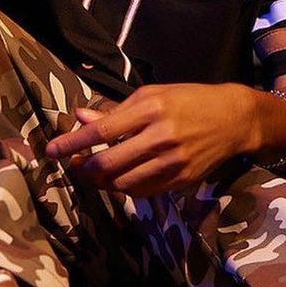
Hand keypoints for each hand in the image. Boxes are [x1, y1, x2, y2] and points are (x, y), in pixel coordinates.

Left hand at [45, 83, 254, 197]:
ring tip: (93, 173)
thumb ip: (115, 111)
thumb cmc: (189, 100)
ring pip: (122, 183)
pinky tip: (118, 179)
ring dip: (100, 182)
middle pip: (108, 163)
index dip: (72, 143)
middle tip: (74, 165)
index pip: (101, 131)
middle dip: (83, 168)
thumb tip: (80, 118)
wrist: (234, 119)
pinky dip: (123, 188)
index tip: (52, 150)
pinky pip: (141, 191)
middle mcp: (160, 137)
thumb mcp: (152, 95)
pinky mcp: (180, 179)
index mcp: (151, 109)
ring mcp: (172, 162)